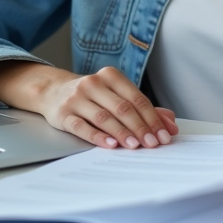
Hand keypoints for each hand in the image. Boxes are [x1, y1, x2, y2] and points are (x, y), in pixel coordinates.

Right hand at [40, 66, 178, 149]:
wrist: (52, 92)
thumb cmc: (92, 96)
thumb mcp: (115, 95)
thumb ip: (143, 108)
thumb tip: (170, 123)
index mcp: (111, 76)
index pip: (137, 99)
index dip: (152, 118)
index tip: (164, 135)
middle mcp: (93, 83)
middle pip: (122, 108)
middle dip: (140, 127)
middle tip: (152, 143)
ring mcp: (77, 98)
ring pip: (104, 117)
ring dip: (122, 133)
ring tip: (135, 146)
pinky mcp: (63, 114)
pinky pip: (82, 126)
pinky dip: (98, 136)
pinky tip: (110, 144)